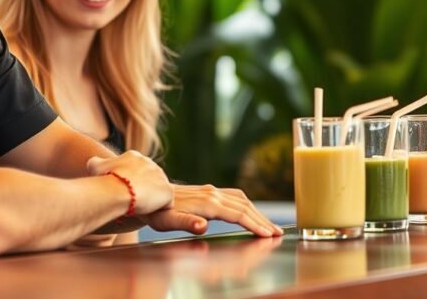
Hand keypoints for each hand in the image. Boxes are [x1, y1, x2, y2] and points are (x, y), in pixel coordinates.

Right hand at [87, 153, 172, 215]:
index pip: (135, 169)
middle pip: (148, 180)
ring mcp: (161, 177)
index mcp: (134, 157)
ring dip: (151, 199)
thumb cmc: (105, 179)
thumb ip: (97, 163)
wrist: (118, 190)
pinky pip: (166, 203)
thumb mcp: (96, 167)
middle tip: (130, 200)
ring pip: (157, 191)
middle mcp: (151, 163)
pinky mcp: (168, 191)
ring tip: (139, 208)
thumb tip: (93, 162)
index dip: (129, 181)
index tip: (123, 190)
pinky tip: (148, 214)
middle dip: (141, 189)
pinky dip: (159, 209)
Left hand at [141, 184, 283, 237]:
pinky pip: (236, 196)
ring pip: (243, 200)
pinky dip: (249, 205)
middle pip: (245, 207)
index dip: (255, 225)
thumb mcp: (166, 221)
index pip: (238, 214)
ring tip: (270, 226)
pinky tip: (251, 211)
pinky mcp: (210, 191)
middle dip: (263, 221)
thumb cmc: (157, 212)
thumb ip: (186, 223)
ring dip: (258, 213)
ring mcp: (212, 191)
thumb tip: (203, 226)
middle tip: (278, 234)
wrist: (147, 194)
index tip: (269, 235)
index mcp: (207, 203)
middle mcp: (213, 194)